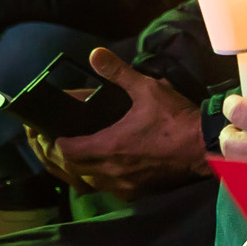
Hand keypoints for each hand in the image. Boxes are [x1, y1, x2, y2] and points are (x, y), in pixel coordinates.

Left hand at [34, 48, 206, 197]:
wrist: (204, 148)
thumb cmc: (176, 119)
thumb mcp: (147, 89)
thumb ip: (118, 73)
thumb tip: (95, 54)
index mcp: (109, 146)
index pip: (65, 150)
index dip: (50, 142)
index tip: (42, 131)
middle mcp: (111, 170)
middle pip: (69, 169)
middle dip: (53, 156)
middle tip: (44, 142)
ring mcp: (123, 184)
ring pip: (84, 182)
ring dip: (70, 170)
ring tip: (62, 155)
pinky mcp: (136, 190)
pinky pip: (103, 188)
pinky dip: (91, 179)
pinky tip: (92, 168)